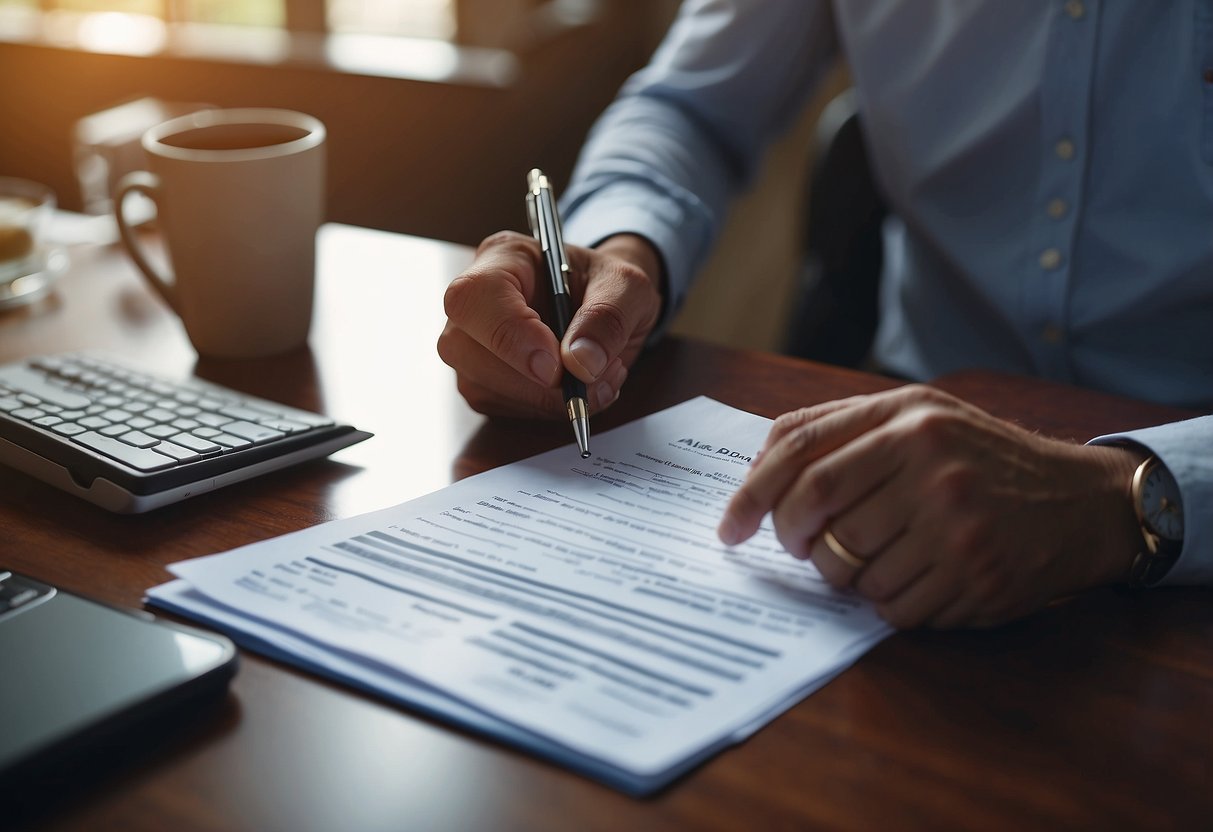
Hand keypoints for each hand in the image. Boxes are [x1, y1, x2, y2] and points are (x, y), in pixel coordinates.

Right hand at [438, 231, 662, 417]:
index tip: (555, 366)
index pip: (475, 294)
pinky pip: (498, 407)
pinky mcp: (481, 378)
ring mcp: (470, 341)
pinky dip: (542, 409)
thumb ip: (609, 317)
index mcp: (504, 257)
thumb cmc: (608, 286)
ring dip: (543, 399)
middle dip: (529, 381)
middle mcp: (476, 299)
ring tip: (597, 379)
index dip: (509, 334)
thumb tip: (581, 363)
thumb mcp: (629, 288)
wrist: (607, 305)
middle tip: (588, 381)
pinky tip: (574, 389)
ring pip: (479, 386)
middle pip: (463, 347)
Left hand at [717, 385, 1142, 627]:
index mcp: (907, 417)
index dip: (752, 496)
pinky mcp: (975, 576)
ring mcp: (955, 523)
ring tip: (874, 556)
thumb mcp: (915, 415)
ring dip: (845, 575)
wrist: (1079, 501)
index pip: (800, 456)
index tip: (729, 529)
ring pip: (850, 570)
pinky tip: (913, 577)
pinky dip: (887, 601)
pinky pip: (893, 607)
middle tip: (798, 547)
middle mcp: (930, 464)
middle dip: (792, 541)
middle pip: (816, 517)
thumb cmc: (977, 458)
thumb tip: (757, 468)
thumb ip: (838, 428)